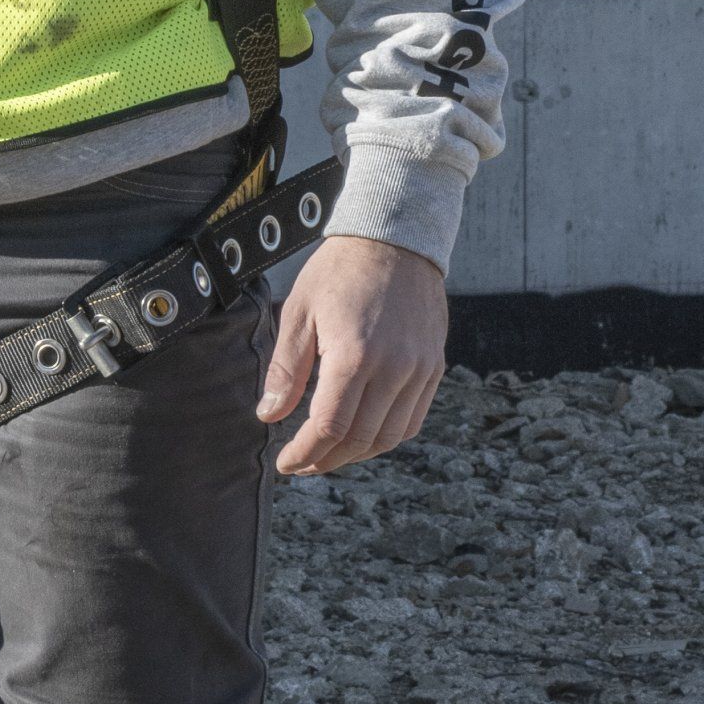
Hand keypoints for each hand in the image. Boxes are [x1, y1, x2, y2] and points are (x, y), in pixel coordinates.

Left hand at [256, 235, 447, 476]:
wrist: (394, 239)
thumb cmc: (338, 272)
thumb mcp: (299, 312)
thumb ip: (284, 370)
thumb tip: (268, 417)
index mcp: (354, 355)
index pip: (329, 427)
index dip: (305, 453)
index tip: (285, 464)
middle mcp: (394, 368)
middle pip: (360, 439)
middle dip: (326, 460)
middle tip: (301, 464)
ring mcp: (420, 370)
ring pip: (389, 436)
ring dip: (357, 454)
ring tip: (327, 454)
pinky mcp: (434, 367)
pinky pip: (412, 420)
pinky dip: (386, 437)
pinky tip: (362, 435)